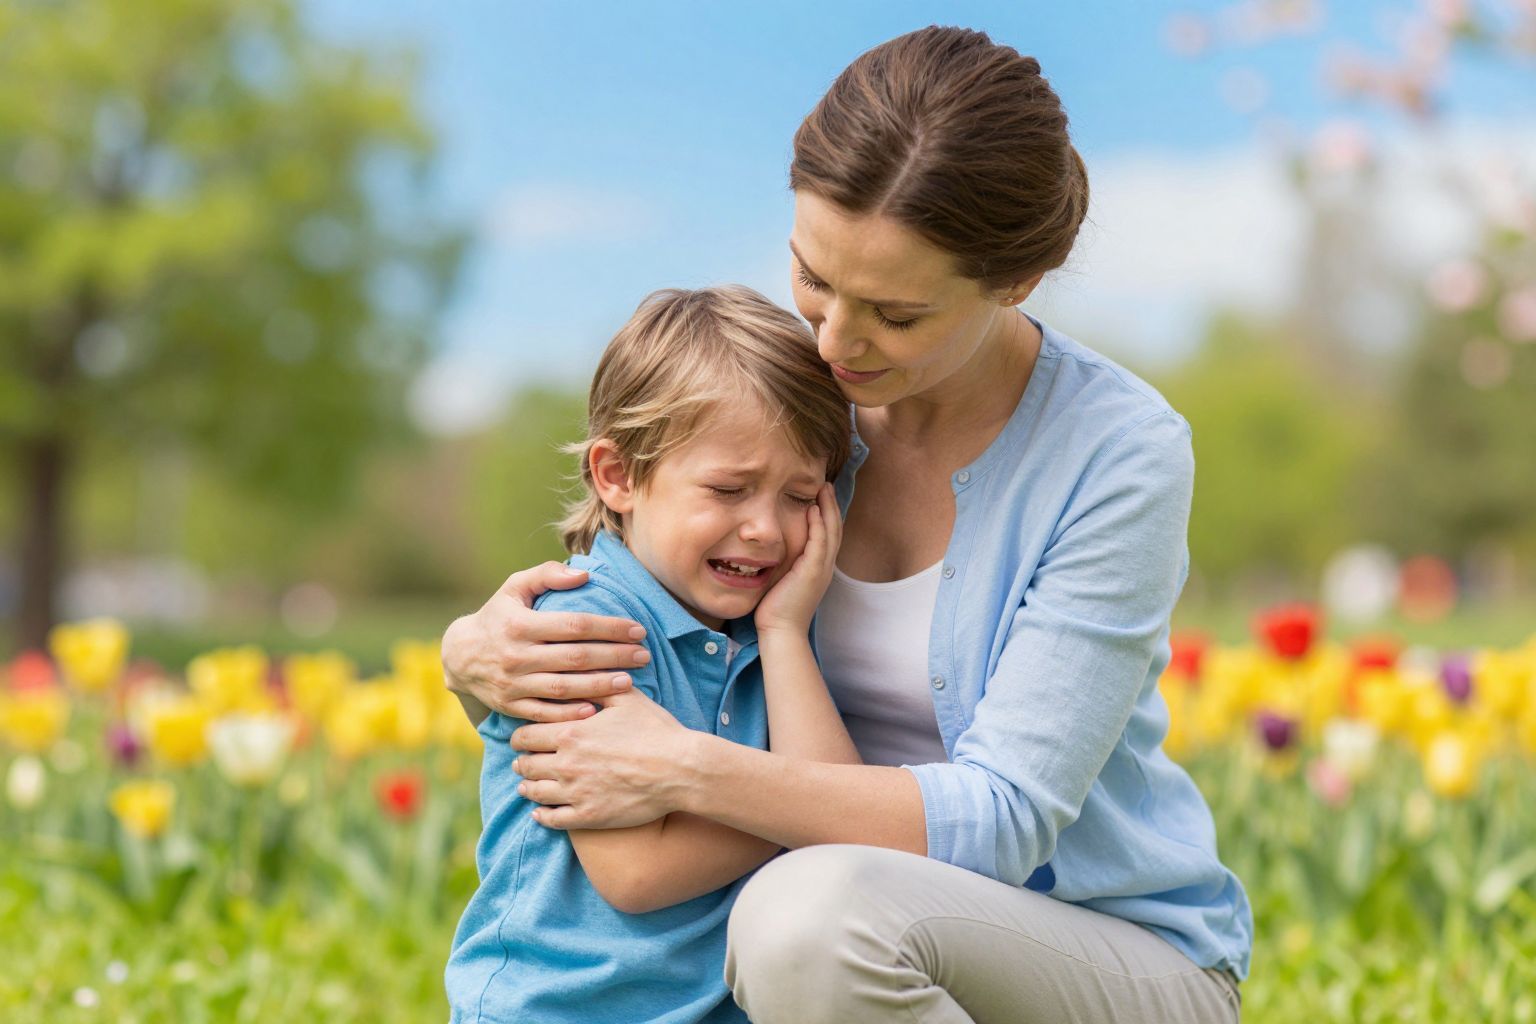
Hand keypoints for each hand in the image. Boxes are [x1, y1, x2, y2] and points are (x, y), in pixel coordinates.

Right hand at [440, 562, 652, 722]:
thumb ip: (547, 575)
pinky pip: (545, 713)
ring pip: (564, 688)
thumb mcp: (514, 587)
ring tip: (629, 681)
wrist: (459, 656)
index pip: (574, 625)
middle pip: (575, 657)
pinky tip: (596, 709)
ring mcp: (513, 684)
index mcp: (520, 624)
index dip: (609, 627)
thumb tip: (584, 574)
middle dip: (614, 656)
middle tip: (644, 656)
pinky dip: (570, 713)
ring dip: (599, 685)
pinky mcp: (511, 706)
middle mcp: (516, 655)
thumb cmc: (498, 616)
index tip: (638, 629)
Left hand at [510, 688, 695, 828]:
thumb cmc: (656, 730)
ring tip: (527, 784)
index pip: (526, 736)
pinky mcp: (589, 817)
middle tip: (521, 760)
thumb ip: (598, 684)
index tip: (522, 737)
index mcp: (571, 733)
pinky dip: (542, 816)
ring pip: (535, 793)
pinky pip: (553, 820)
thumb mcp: (626, 698)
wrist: (680, 769)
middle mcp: (566, 764)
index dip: (520, 736)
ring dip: (528, 787)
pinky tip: (540, 812)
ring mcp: (576, 793)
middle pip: (526, 765)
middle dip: (522, 761)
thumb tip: (582, 670)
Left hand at [754, 483, 840, 636]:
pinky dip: (819, 525)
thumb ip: (783, 563)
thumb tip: (771, 550)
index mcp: (818, 568)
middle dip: (831, 506)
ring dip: (828, 509)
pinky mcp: (813, 572)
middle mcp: (824, 567)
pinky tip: (814, 509)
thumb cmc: (776, 610)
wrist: (781, 631)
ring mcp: (821, 569)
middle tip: (827, 485)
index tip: (820, 496)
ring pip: (831, 532)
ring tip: (824, 489)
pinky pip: (819, 543)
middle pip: (834, 529)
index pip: (827, 535)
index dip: (826, 515)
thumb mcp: (782, 580)